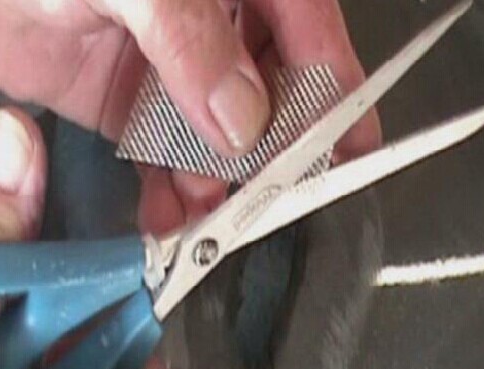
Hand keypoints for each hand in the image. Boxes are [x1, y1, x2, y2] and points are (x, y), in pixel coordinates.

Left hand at [0, 0, 381, 233]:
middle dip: (272, 156)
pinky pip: (164, 161)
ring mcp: (175, 75)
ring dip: (220, 187)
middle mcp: (219, 31)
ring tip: (209, 222)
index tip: (352, 154)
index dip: (338, 96)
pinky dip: (169, 197)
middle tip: (268, 202)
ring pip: (220, 142)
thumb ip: (192, 39)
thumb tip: (243, 120)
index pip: (313, 38)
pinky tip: (167, 222)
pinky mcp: (131, 110)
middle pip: (273, 101)